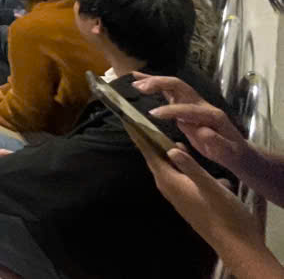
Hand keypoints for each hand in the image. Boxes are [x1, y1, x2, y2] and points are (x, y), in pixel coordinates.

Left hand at [127, 126, 276, 274]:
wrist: (236, 243)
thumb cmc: (224, 213)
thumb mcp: (210, 187)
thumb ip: (191, 167)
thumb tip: (171, 149)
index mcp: (170, 181)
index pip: (149, 154)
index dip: (139, 136)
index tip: (128, 120)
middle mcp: (168, 187)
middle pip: (154, 158)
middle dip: (148, 140)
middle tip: (141, 120)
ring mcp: (177, 194)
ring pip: (166, 166)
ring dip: (163, 150)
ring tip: (159, 132)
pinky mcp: (187, 199)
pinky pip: (176, 174)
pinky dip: (176, 161)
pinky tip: (184, 154)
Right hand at [134, 74, 251, 174]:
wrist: (237, 151)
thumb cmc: (231, 153)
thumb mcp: (227, 152)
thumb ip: (216, 142)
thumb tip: (202, 131)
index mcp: (211, 114)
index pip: (187, 107)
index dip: (170, 110)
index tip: (153, 114)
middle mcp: (201, 104)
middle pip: (179, 86)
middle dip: (159, 84)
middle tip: (139, 87)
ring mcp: (193, 103)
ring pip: (173, 85)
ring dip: (153, 81)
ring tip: (134, 80)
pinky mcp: (186, 105)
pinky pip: (169, 92)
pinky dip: (155, 85)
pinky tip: (140, 82)